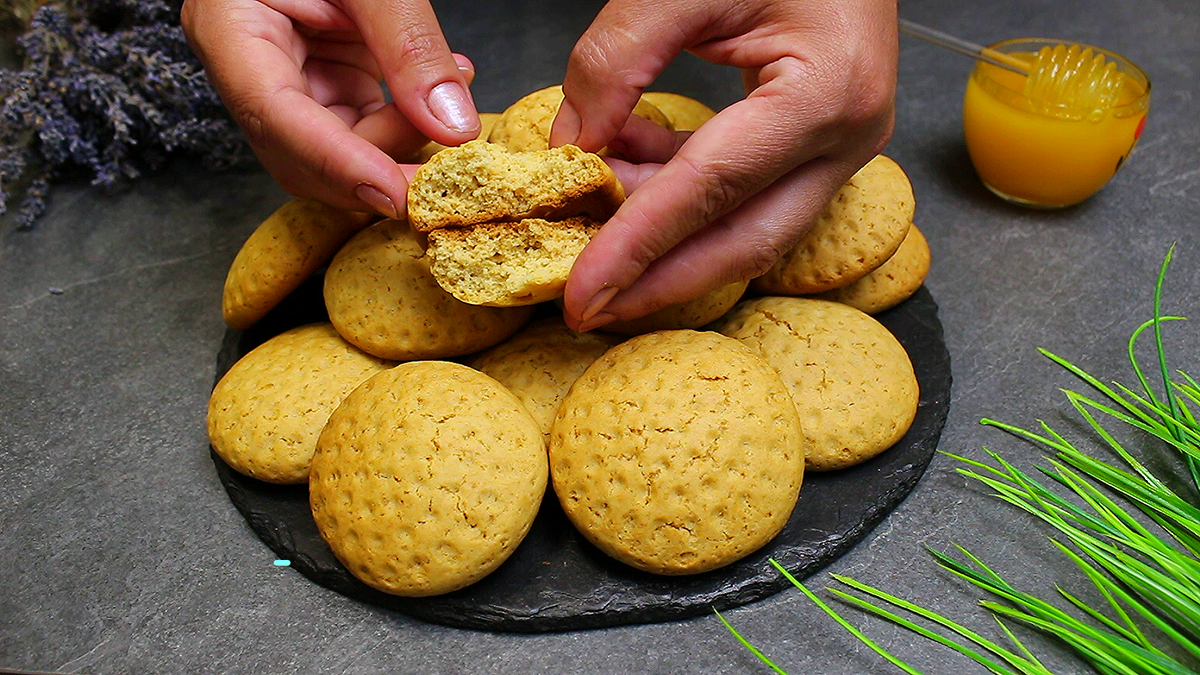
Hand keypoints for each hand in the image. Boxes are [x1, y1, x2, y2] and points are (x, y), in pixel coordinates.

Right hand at [180, 0, 479, 218]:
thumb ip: (408, 42)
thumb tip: (454, 126)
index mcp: (229, 27)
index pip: (277, 117)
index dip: (339, 164)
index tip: (398, 195)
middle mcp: (248, 65)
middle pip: (302, 154)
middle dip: (379, 166)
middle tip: (450, 168)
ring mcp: (283, 77)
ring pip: (337, 149)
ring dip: (402, 139)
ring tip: (457, 89)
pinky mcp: (319, 78)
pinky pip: (361, 121)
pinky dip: (406, 118)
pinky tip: (443, 87)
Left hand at [550, 0, 897, 330]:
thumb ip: (617, 58)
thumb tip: (570, 145)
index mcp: (824, 93)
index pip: (711, 191)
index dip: (638, 248)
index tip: (581, 296)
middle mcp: (847, 134)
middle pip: (745, 240)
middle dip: (660, 282)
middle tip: (588, 310)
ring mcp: (841, 141)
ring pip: (748, 224)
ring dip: (665, 233)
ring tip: (590, 212)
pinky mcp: (820, 138)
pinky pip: (748, 190)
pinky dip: (683, 191)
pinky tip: (628, 167)